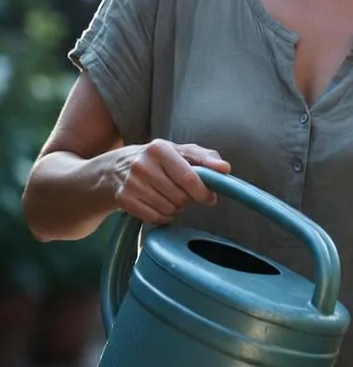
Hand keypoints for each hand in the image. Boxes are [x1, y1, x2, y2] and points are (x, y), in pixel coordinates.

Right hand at [110, 140, 230, 224]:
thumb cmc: (156, 159)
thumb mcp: (179, 151)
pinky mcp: (124, 200)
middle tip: (184, 193)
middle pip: (180, 196)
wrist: (115, 168)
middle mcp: (143, 164)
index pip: (189, 177)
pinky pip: (155, 218)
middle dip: (188, 199)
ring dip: (176, 208)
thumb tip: (225, 168)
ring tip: (169, 196)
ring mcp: (131, 183)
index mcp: (159, 149)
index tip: (209, 197)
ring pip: (169, 208)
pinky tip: (160, 205)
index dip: (203, 192)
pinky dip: (163, 216)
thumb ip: (205, 157)